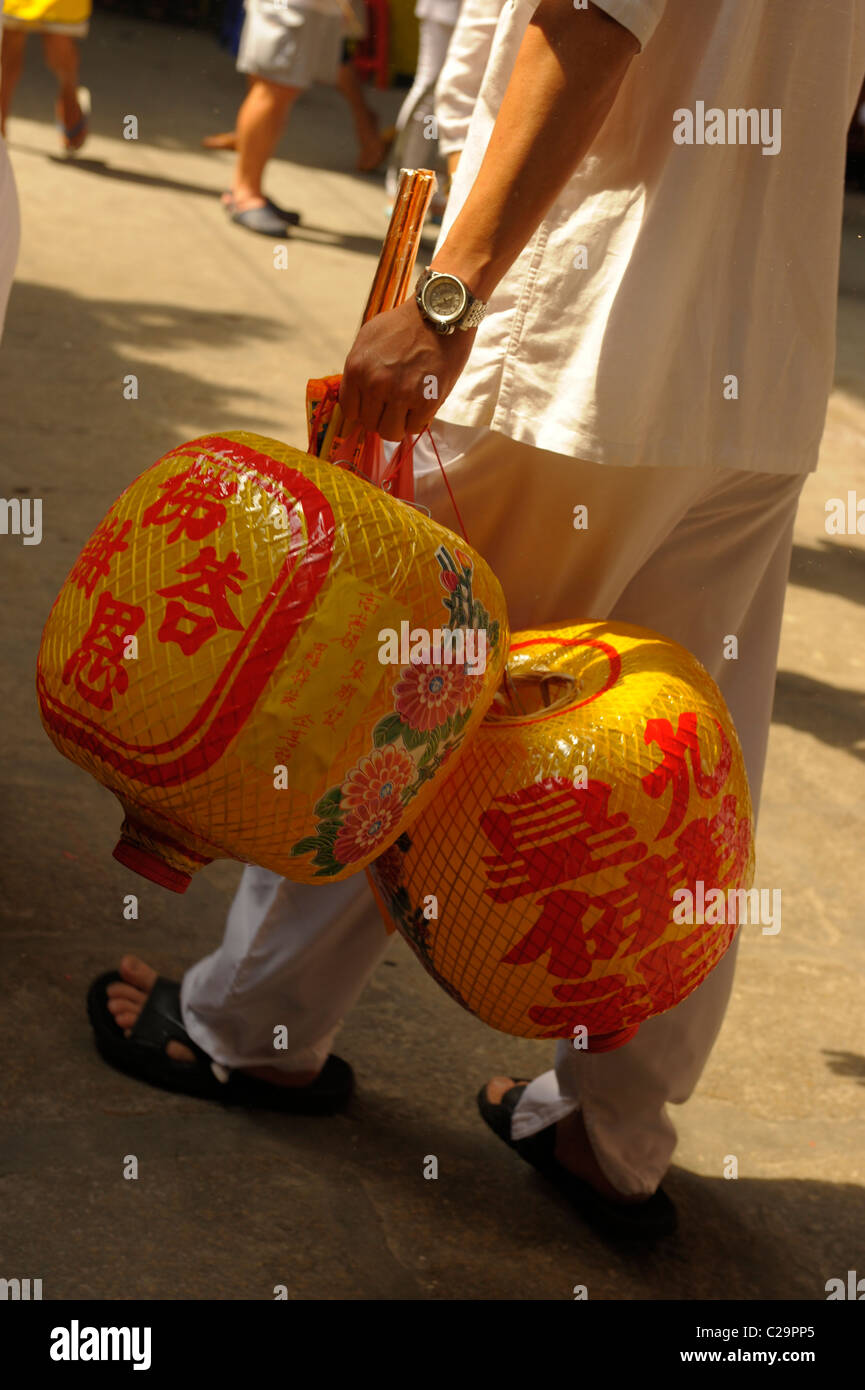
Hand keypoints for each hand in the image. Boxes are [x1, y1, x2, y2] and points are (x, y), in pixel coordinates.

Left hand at [339, 298, 475, 440]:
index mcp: (357, 368)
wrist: (439, 314)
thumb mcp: (368, 338)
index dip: (363, 410)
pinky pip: (414, 428)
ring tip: (407, 409)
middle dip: (381, 417)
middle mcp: (375, 384)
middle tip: (394, 405)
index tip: (374, 405)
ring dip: (398, 424)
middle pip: (370, 424)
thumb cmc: (404, 324)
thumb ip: (359, 368)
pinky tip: (422, 403)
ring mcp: (401, 394)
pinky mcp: (426, 401)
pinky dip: (418, 420)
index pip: (350, 411)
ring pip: (390, 432)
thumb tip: (356, 396)